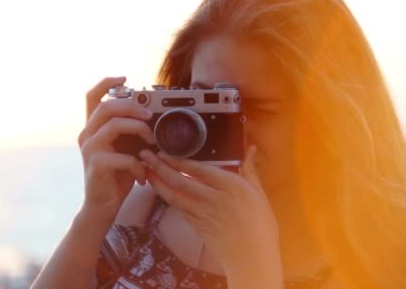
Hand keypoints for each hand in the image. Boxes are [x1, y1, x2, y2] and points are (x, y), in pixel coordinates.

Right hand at [77, 76, 154, 222]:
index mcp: (94, 128)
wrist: (103, 206)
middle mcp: (87, 135)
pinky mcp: (97, 165)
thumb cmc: (117, 176)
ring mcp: (90, 149)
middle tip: (150, 116)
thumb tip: (153, 115)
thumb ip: (132, 131)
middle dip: (132, 106)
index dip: (107, 82)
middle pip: (107, 107)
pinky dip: (139, 164)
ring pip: (114, 125)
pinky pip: (123, 156)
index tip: (125, 77)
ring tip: (152, 143)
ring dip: (139, 130)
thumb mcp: (126, 148)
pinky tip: (143, 173)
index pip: (92, 96)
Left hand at [138, 146, 280, 271]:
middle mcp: (213, 198)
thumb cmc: (260, 224)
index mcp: (230, 186)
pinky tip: (161, 191)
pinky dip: (168, 198)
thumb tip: (250, 148)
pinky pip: (179, 209)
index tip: (164, 152)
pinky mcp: (197, 226)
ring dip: (158, 183)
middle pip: (180, 180)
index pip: (198, 169)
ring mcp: (202, 213)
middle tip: (145, 156)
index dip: (178, 160)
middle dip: (160, 167)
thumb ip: (250, 169)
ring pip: (174, 195)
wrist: (252, 256)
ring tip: (146, 171)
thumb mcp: (258, 193)